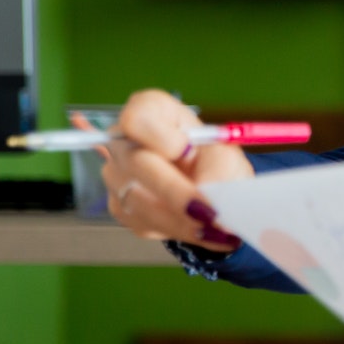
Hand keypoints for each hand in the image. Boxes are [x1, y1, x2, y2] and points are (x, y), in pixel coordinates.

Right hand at [101, 90, 253, 250]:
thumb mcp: (225, 156)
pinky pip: (143, 223)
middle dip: (176, 193)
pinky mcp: (120, 206)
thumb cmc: (214, 159)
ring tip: (216, 229)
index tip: (186, 150)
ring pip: (139, 200)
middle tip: (209, 214)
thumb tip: (207, 205)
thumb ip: (216, 172)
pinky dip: (177, 231)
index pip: (136, 118)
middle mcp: (125, 141)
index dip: (160, 136)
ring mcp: (117, 174)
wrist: (211, 186)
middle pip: (136, 164)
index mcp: (152, 112)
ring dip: (181, 220)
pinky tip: (201, 231)